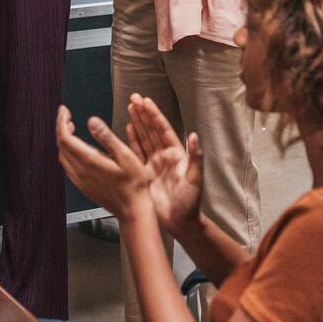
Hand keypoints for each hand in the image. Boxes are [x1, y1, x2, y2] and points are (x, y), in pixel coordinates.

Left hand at [56, 106, 153, 222]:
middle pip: (61, 146)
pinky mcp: (84, 187)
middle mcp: (81, 172)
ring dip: (64, 141)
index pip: (65, 138)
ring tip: (71, 129)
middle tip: (67, 116)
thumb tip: (92, 120)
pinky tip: (78, 150)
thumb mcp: (126, 156)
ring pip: (63, 157)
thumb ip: (106, 137)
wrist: (133, 210)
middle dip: (61, 128)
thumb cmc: (134, 185)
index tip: (64, 110)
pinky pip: (68, 167)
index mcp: (90, 161)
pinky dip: (68, 153)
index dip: (61, 121)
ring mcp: (81, 181)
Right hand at [124, 95, 202, 235]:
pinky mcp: (144, 175)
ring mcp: (153, 165)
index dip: (154, 115)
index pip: (163, 130)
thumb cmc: (191, 202)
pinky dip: (132, 141)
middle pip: (151, 130)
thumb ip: (195, 157)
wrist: (180, 223)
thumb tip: (193, 135)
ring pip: (143, 139)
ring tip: (129, 108)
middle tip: (134, 98)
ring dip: (137, 123)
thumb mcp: (195, 179)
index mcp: (176, 155)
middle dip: (143, 114)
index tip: (146, 101)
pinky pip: (136, 153)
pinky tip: (127, 129)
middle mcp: (164, 156)